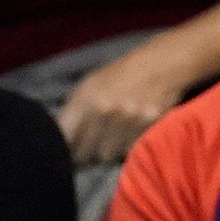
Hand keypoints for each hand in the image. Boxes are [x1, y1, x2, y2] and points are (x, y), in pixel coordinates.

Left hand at [56, 37, 204, 164]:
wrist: (161, 64)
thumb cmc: (119, 76)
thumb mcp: (89, 86)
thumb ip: (73, 113)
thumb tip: (58, 142)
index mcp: (85, 99)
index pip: (63, 138)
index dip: (62, 149)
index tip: (64, 151)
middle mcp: (104, 111)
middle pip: (83, 153)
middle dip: (83, 153)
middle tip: (88, 147)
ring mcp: (127, 120)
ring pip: (105, 156)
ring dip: (105, 151)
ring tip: (110, 137)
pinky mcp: (146, 128)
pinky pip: (126, 151)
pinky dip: (125, 147)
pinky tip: (127, 132)